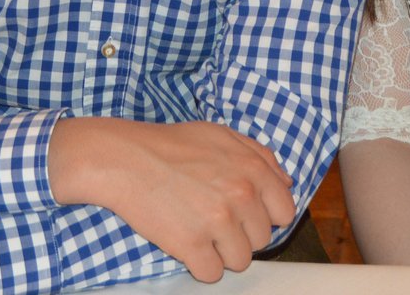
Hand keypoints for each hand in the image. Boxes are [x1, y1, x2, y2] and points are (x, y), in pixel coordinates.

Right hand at [50, 118, 296, 282]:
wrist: (124, 159)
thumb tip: (285, 182)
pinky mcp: (191, 245)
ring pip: (241, 261)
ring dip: (222, 253)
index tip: (246, 215)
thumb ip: (260, 156)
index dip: (265, 216)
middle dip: (241, 233)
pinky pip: (211, 274)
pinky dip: (199, 265)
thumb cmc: (170, 145)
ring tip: (200, 232)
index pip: (284, 212)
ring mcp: (217, 222)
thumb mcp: (221, 136)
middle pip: (262, 239)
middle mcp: (241, 195)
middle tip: (214, 219)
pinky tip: (186, 245)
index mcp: (252, 169)